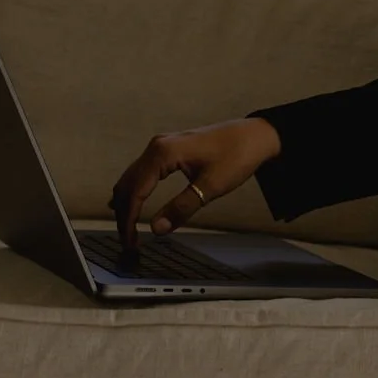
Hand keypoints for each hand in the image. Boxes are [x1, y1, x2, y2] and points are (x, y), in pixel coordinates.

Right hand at [110, 116, 281, 249]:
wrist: (253, 136)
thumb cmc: (236, 156)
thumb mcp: (210, 187)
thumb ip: (182, 208)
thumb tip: (156, 229)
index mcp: (162, 154)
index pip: (134, 191)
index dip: (129, 219)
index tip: (130, 242)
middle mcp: (156, 147)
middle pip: (127, 184)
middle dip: (124, 214)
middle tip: (127, 242)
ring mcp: (160, 146)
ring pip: (131, 178)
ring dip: (126, 203)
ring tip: (128, 230)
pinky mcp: (168, 150)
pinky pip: (142, 173)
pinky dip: (134, 192)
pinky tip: (132, 205)